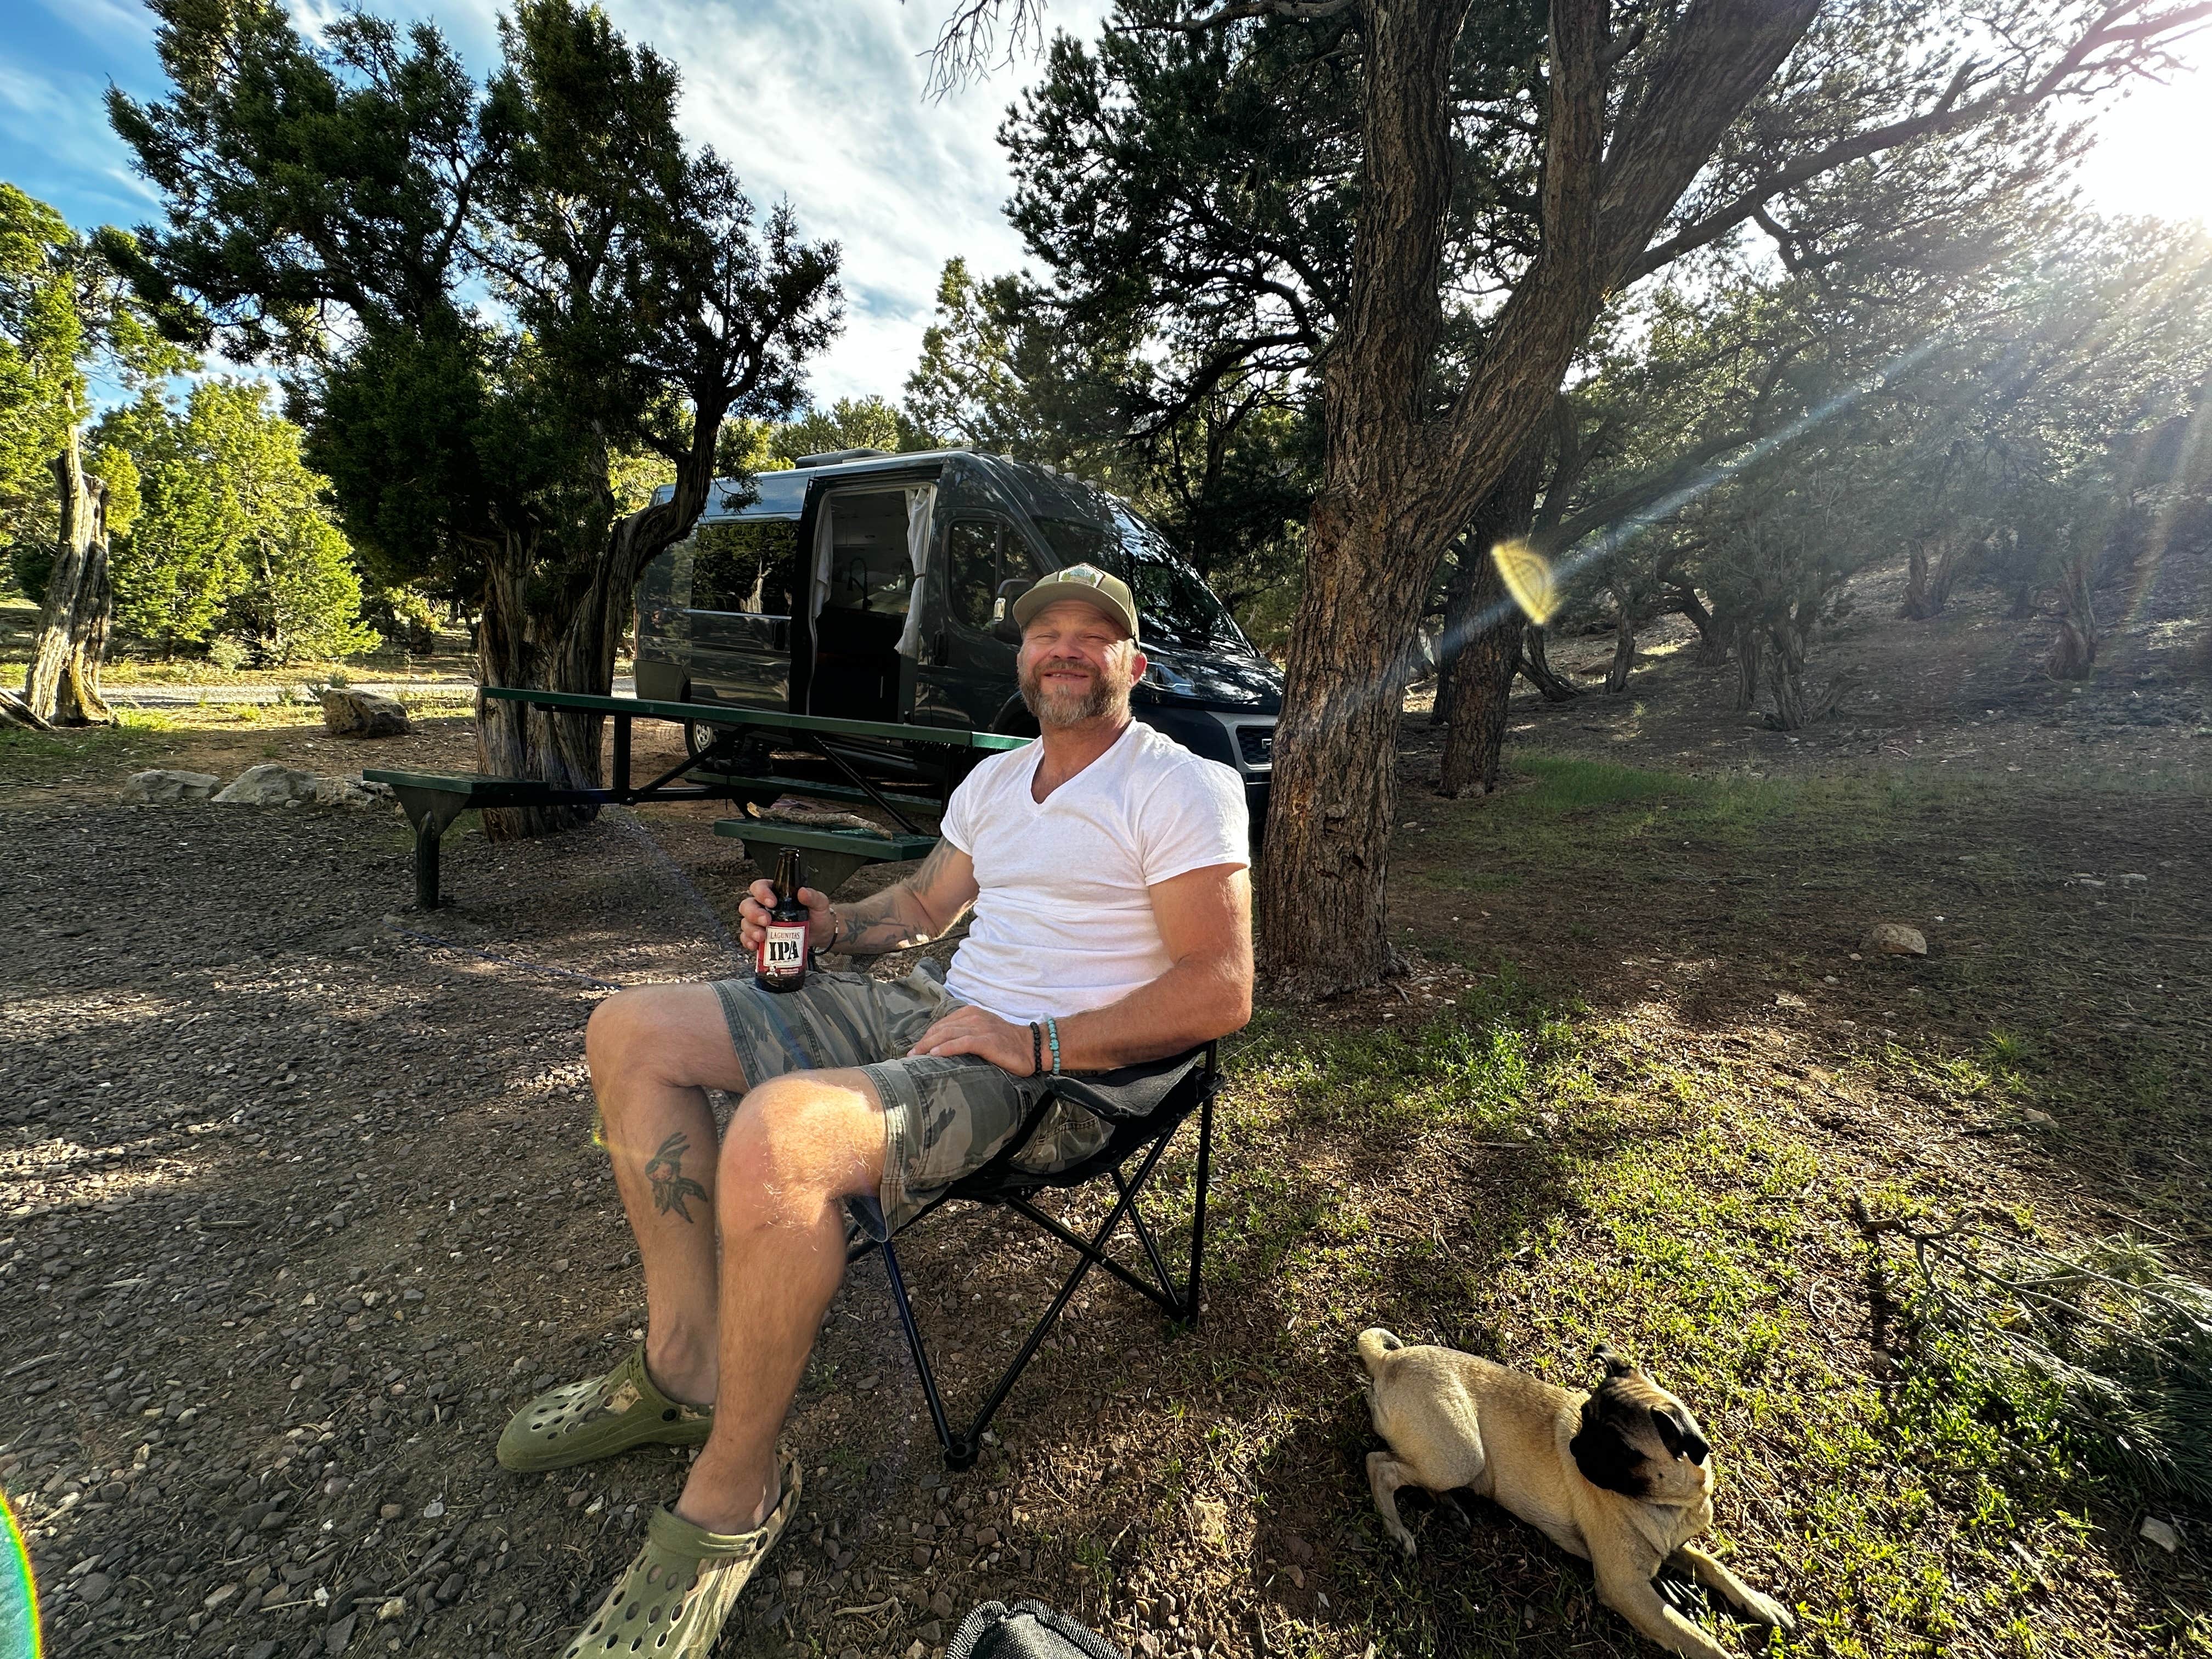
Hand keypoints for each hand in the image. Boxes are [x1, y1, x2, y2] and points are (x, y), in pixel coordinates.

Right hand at [738, 880, 833, 953]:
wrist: (820, 934)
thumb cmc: (817, 914)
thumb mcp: (819, 902)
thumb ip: (813, 896)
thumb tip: (803, 892)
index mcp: (775, 892)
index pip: (759, 887)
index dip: (761, 893)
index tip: (771, 903)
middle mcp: (764, 906)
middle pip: (747, 905)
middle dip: (753, 914)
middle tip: (766, 921)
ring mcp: (760, 922)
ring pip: (746, 922)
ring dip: (751, 930)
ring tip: (762, 937)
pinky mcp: (761, 937)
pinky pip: (747, 938)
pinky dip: (749, 942)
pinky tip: (756, 946)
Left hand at [908, 1005, 1035, 1073]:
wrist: (1031, 1047)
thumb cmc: (1005, 1044)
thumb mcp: (982, 1033)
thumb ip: (964, 1034)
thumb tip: (940, 1048)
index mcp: (970, 1013)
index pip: (942, 1024)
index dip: (926, 1037)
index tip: (914, 1050)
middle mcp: (973, 1017)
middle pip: (941, 1028)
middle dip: (923, 1042)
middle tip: (909, 1055)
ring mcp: (980, 1027)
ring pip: (947, 1034)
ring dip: (928, 1046)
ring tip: (915, 1056)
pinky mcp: (987, 1040)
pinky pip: (961, 1043)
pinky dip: (946, 1048)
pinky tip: (934, 1055)